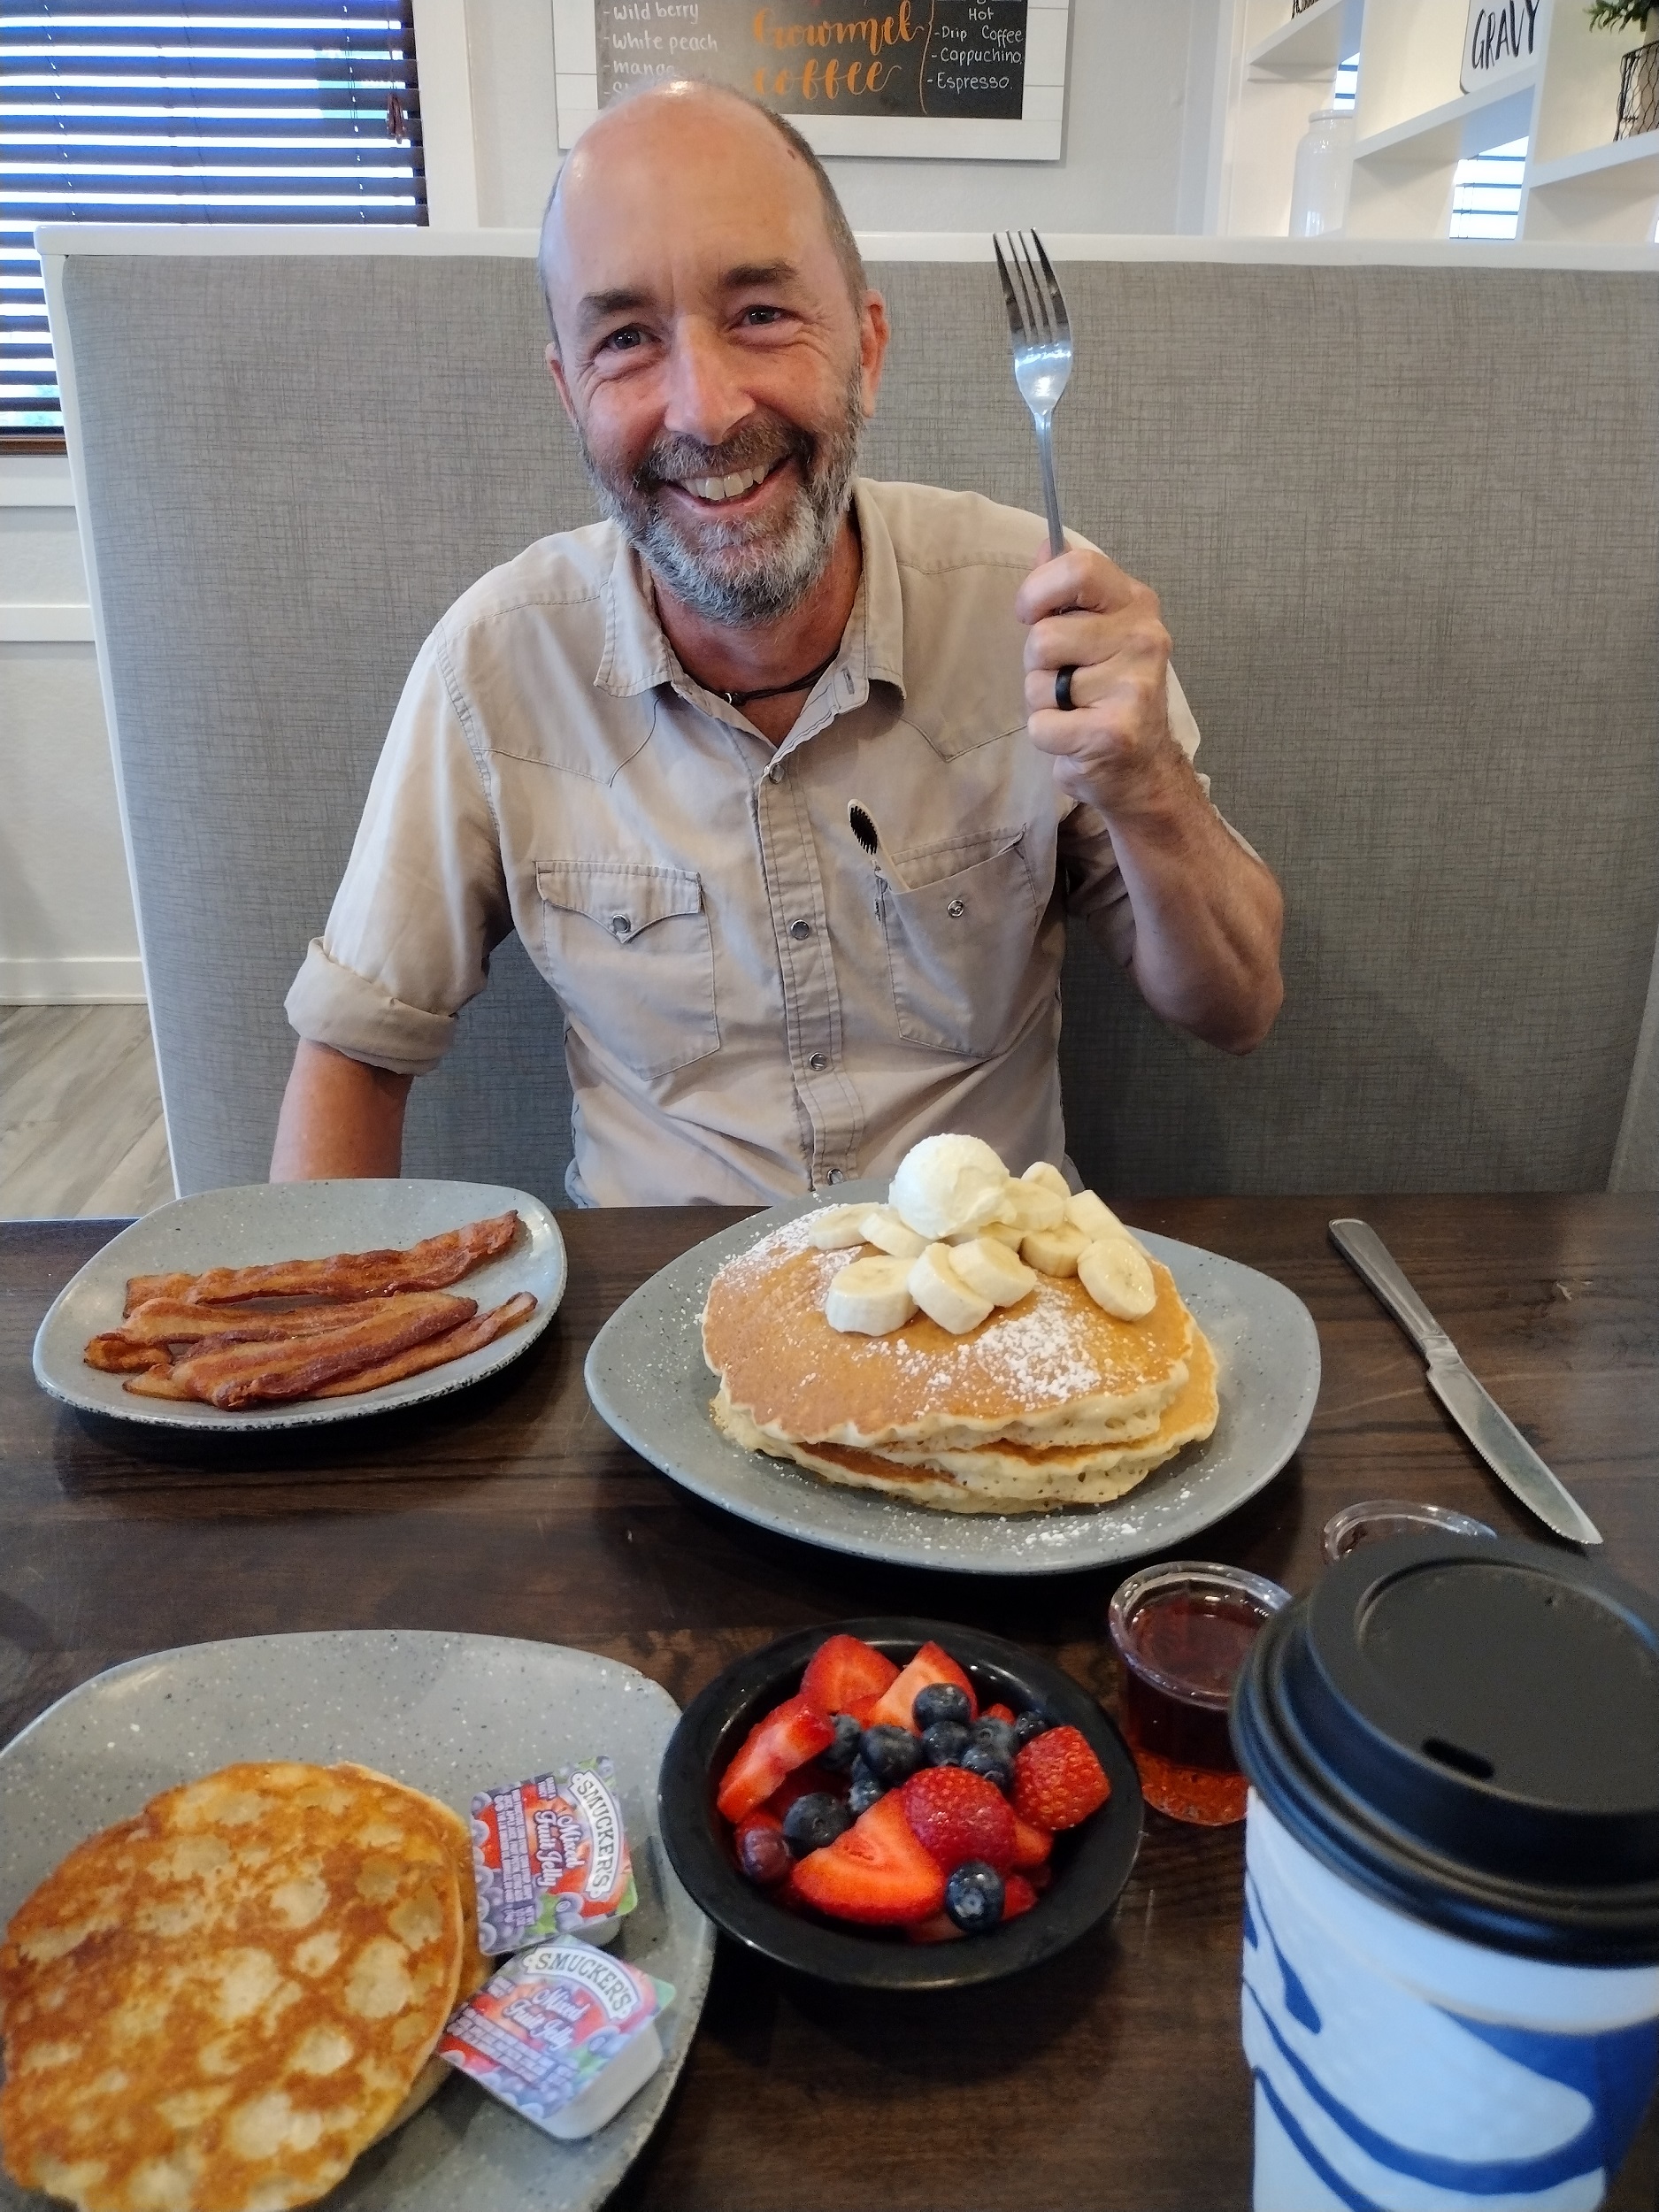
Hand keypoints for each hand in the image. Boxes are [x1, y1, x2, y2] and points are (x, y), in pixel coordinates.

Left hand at [1016, 546, 1181, 817]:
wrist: (1142, 767)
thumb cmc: (1108, 695)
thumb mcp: (1095, 632)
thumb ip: (1070, 590)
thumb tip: (1046, 545)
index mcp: (1135, 604)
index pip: (1078, 569)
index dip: (1038, 591)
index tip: (1030, 614)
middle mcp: (1143, 638)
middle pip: (1044, 635)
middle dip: (1038, 664)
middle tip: (1065, 681)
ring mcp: (1133, 685)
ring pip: (1038, 684)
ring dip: (1042, 703)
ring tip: (1073, 710)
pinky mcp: (1113, 732)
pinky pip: (1042, 725)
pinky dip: (1047, 737)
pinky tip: (1075, 738)